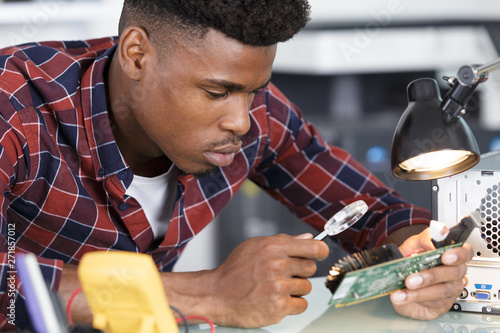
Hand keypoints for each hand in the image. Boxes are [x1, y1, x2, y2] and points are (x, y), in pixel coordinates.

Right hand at [203, 233, 328, 327]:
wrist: (216, 295)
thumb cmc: (234, 270)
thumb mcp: (255, 246)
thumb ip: (283, 241)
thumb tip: (308, 238)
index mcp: (274, 247)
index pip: (313, 247)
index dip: (321, 251)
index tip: (321, 254)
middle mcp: (278, 266)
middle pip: (310, 268)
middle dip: (301, 271)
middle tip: (286, 275)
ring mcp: (279, 287)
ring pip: (306, 287)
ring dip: (296, 289)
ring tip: (277, 288)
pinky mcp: (278, 307)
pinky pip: (302, 305)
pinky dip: (293, 304)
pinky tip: (278, 300)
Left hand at [390, 228, 472, 319]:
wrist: (401, 285)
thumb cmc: (411, 264)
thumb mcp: (412, 246)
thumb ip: (422, 240)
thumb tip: (430, 241)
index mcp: (450, 256)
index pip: (466, 252)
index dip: (460, 253)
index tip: (446, 256)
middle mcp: (454, 273)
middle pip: (453, 273)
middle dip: (431, 275)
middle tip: (413, 278)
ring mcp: (450, 290)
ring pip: (441, 290)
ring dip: (420, 290)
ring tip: (404, 288)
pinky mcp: (441, 305)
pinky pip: (433, 303)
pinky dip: (415, 298)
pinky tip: (403, 296)